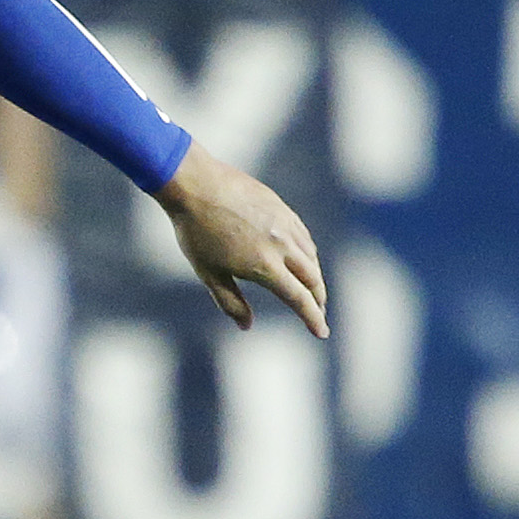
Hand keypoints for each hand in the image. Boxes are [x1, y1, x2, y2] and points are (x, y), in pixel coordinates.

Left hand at [156, 145, 326, 336]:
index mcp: (264, 265)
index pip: (298, 299)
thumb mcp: (208, 273)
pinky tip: (302, 260)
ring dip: (315, 278)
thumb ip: (230, 301)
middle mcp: (282, 246)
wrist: (197, 185)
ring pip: (311, 258)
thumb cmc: (196, 232)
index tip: (322, 333)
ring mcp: (286, 225)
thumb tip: (247, 326)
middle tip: (317, 314)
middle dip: (317, 301)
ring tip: (310, 291)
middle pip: (312, 280)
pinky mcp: (283, 210)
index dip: (313, 318)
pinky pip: (304, 238)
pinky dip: (308, 255)